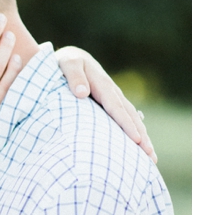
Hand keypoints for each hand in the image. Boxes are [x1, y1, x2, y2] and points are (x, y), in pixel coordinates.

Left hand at [54, 46, 156, 162]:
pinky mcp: (108, 101)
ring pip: (131, 118)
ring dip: (142, 137)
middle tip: (150, 156)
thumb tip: (82, 93)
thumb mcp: (67, 63)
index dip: (126, 124)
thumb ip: (74, 75)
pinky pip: (124, 117)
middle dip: (141, 136)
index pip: (116, 108)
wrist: (67, 57)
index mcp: (102, 84)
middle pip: (129, 116)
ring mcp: (112, 97)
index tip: (136, 140)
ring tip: (151, 156)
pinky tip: (139, 141)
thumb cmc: (63, 62)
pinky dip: (133, 129)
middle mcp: (111, 91)